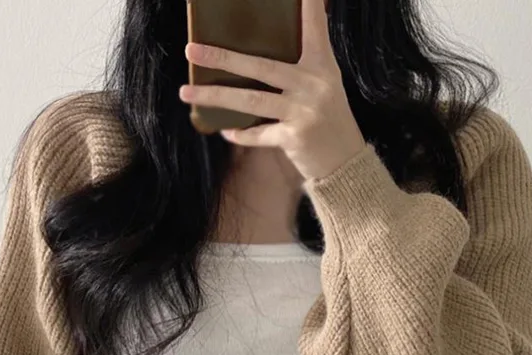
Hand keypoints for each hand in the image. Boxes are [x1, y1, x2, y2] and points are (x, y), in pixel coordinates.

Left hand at [179, 0, 366, 181]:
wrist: (346, 163)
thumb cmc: (329, 121)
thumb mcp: (325, 85)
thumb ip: (303, 63)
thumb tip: (264, 51)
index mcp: (322, 65)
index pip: (313, 25)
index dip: (306, 4)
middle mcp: (313, 84)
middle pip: (262, 65)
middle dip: (223, 58)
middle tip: (191, 50)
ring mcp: (303, 111)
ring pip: (251, 100)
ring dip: (215, 97)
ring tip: (185, 93)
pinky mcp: (294, 137)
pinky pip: (258, 134)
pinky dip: (240, 134)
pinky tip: (224, 130)